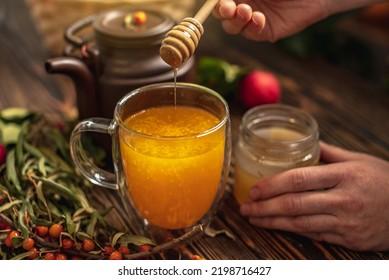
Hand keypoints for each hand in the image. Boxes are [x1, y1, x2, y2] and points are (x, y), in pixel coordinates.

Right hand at [212, 0, 328, 41]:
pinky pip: (251, 34)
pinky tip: (258, 19)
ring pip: (232, 26)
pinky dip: (251, 27)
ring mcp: (252, 18)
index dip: (216, 1)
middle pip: (220, 13)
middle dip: (221, 11)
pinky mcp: (264, 32)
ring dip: (235, 20)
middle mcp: (243, 3)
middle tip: (228, 9)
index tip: (220, 0)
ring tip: (246, 12)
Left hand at [240, 142, 388, 250]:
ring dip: (272, 222)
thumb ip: (328, 153)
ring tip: (254, 218)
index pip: (299, 179)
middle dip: (265, 207)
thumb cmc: (384, 180)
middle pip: (294, 204)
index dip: (272, 185)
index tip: (254, 188)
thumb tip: (303, 142)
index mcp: (344, 175)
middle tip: (245, 207)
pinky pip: (314, 235)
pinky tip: (276, 227)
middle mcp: (344, 199)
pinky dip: (293, 231)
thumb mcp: (358, 160)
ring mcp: (346, 221)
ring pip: (300, 224)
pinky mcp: (349, 239)